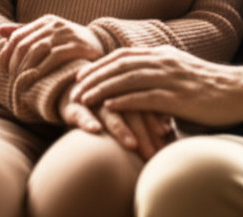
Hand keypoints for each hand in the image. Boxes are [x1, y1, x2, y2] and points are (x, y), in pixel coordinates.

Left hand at [0, 15, 104, 77]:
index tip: (5, 72)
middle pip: (25, 45)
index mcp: (46, 21)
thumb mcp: (49, 36)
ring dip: (26, 69)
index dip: (7, 55)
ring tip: (22, 84)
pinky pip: (53, 58)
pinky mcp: (77, 45)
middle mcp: (55, 25)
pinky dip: (42, 70)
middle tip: (12, 82)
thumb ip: (26, 33)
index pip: (17, 37)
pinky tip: (38, 82)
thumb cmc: (71, 45)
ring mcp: (66, 34)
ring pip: (36, 51)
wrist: (102, 47)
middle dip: (15, 65)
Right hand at [57, 84, 173, 160]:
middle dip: (143, 133)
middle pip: (130, 110)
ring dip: (121, 128)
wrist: (74, 90)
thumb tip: (169, 132)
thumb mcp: (126, 106)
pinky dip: (87, 120)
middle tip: (152, 153)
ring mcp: (92, 99)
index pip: (146, 104)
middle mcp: (111, 93)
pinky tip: (96, 130)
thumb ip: (146, 116)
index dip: (157, 120)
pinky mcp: (73, 105)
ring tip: (132, 145)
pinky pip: (80, 113)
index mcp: (128, 89)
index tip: (167, 137)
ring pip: (109, 112)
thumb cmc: (107, 102)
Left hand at [74, 46, 242, 126]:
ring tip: (84, 99)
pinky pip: (146, 97)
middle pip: (119, 65)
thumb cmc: (210, 87)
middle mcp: (164, 61)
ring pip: (128, 79)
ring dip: (102, 89)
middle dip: (94, 76)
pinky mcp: (178, 97)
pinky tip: (110, 107)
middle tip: (74, 88)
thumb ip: (160, 74)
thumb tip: (140, 83)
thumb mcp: (181, 73)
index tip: (81, 73)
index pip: (123, 55)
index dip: (99, 64)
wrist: (240, 91)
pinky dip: (125, 101)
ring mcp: (171, 78)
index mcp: (163, 54)